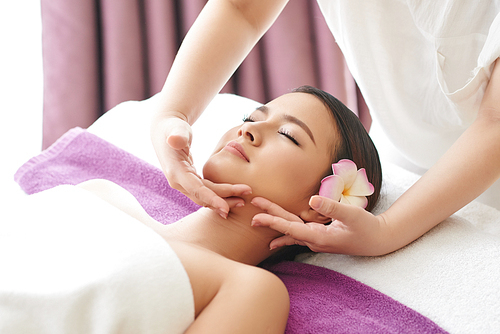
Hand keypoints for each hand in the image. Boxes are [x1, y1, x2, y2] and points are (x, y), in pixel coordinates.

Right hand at [151, 113, 251, 217]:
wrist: (166, 132)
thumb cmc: (173, 128)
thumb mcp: (175, 128)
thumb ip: (178, 134)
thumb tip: (175, 140)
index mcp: (175, 171)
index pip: (196, 189)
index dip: (211, 199)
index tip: (226, 208)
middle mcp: (178, 182)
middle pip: (203, 197)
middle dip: (224, 200)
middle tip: (244, 201)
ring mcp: (184, 184)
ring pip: (205, 197)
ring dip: (224, 200)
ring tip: (243, 201)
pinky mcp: (190, 182)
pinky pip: (206, 193)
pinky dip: (219, 196)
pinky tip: (234, 197)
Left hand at [251, 196, 389, 255]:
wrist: (377, 241)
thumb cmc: (367, 228)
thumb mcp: (352, 215)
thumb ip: (332, 207)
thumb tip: (312, 199)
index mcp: (319, 237)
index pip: (291, 228)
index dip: (273, 221)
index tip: (258, 216)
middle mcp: (314, 240)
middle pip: (287, 228)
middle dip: (269, 219)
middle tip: (251, 211)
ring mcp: (316, 240)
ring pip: (290, 230)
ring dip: (274, 224)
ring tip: (256, 220)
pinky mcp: (319, 236)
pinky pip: (297, 234)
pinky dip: (285, 232)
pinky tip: (274, 239)